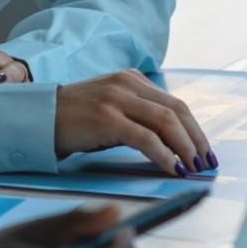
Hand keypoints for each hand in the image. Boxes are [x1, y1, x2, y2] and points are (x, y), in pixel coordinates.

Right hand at [55, 70, 213, 175]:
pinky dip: (163, 154)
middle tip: (206, 162)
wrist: (41, 117)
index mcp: (131, 79)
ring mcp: (117, 99)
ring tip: (193, 168)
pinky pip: (145, 138)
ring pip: (165, 121)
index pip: (174, 103)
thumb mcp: (111, 106)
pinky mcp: (107, 118)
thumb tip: (170, 143)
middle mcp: (127, 84)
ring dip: (185, 147)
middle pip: (176, 110)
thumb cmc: (75, 117)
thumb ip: (138, 114)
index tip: (204, 150)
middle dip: (196, 139)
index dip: (194, 129)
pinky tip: (171, 168)